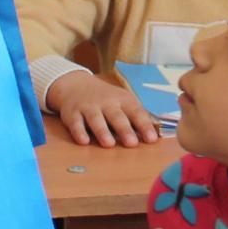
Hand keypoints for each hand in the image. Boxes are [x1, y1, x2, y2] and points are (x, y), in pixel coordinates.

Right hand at [44, 71, 162, 147]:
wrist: (76, 84)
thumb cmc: (106, 99)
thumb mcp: (122, 102)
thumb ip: (136, 117)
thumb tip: (154, 136)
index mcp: (123, 100)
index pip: (136, 112)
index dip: (144, 126)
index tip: (152, 139)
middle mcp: (106, 102)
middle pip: (116, 116)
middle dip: (124, 129)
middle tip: (132, 143)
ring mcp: (89, 107)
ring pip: (96, 119)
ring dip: (103, 131)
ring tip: (109, 144)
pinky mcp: (72, 113)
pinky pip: (76, 123)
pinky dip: (79, 132)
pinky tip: (84, 141)